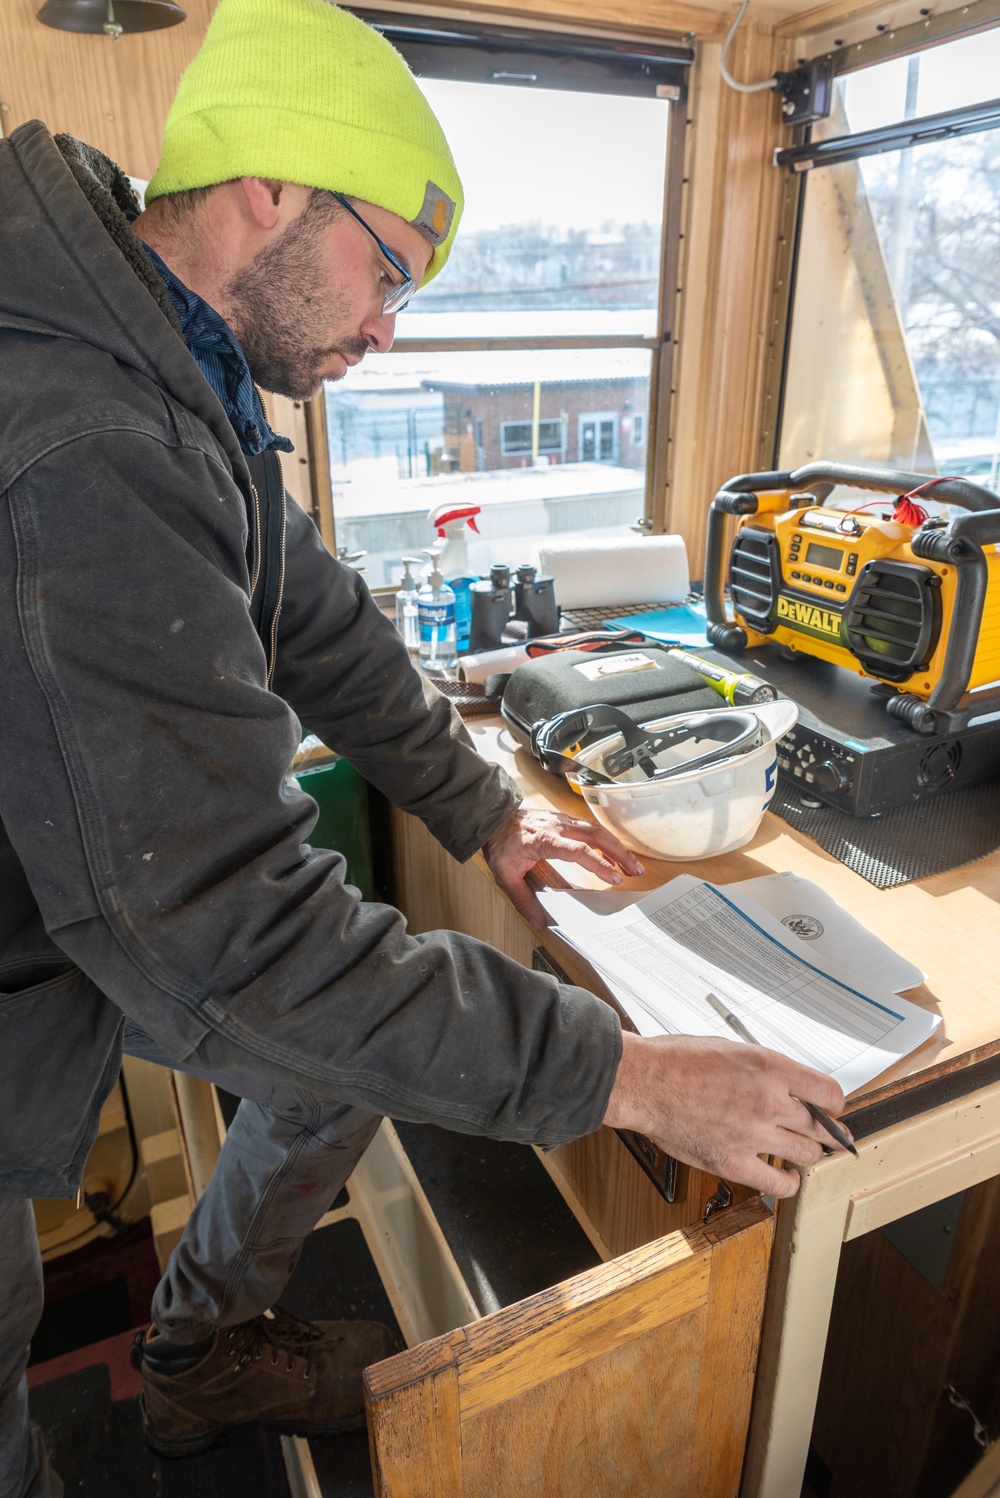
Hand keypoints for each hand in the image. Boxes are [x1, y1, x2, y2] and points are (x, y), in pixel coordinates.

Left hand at [482, 807, 643, 929]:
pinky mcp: (563, 820)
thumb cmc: (499, 844)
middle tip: (635, 871)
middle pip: (596, 836)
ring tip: (631, 865)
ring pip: (596, 830)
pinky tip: (611, 854)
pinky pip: (589, 828)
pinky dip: (605, 841)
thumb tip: (538, 923)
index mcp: (545, 840)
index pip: (579, 850)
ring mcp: (562, 821)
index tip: (614, 878)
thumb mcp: (505, 876)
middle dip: (619, 853)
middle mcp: (558, 827)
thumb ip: (522, 900)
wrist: (492, 818)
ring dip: (616, 846)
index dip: (598, 864)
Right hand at [602, 1031, 849, 1198]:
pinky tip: (787, 1176)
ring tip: (804, 1152)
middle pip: (822, 1127)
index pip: (829, 1092)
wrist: (643, 1082)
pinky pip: (778, 1183)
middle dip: (830, 1133)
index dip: (834, 1104)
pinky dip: (789, 1182)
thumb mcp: (733, 1048)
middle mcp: (768, 1101)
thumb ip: (765, 1070)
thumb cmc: (677, 1060)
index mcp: (770, 1067)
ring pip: (806, 1154)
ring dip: (808, 1154)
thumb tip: (789, 1087)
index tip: (831, 1109)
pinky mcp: (733, 1162)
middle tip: (832, 1136)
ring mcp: (752, 1134)